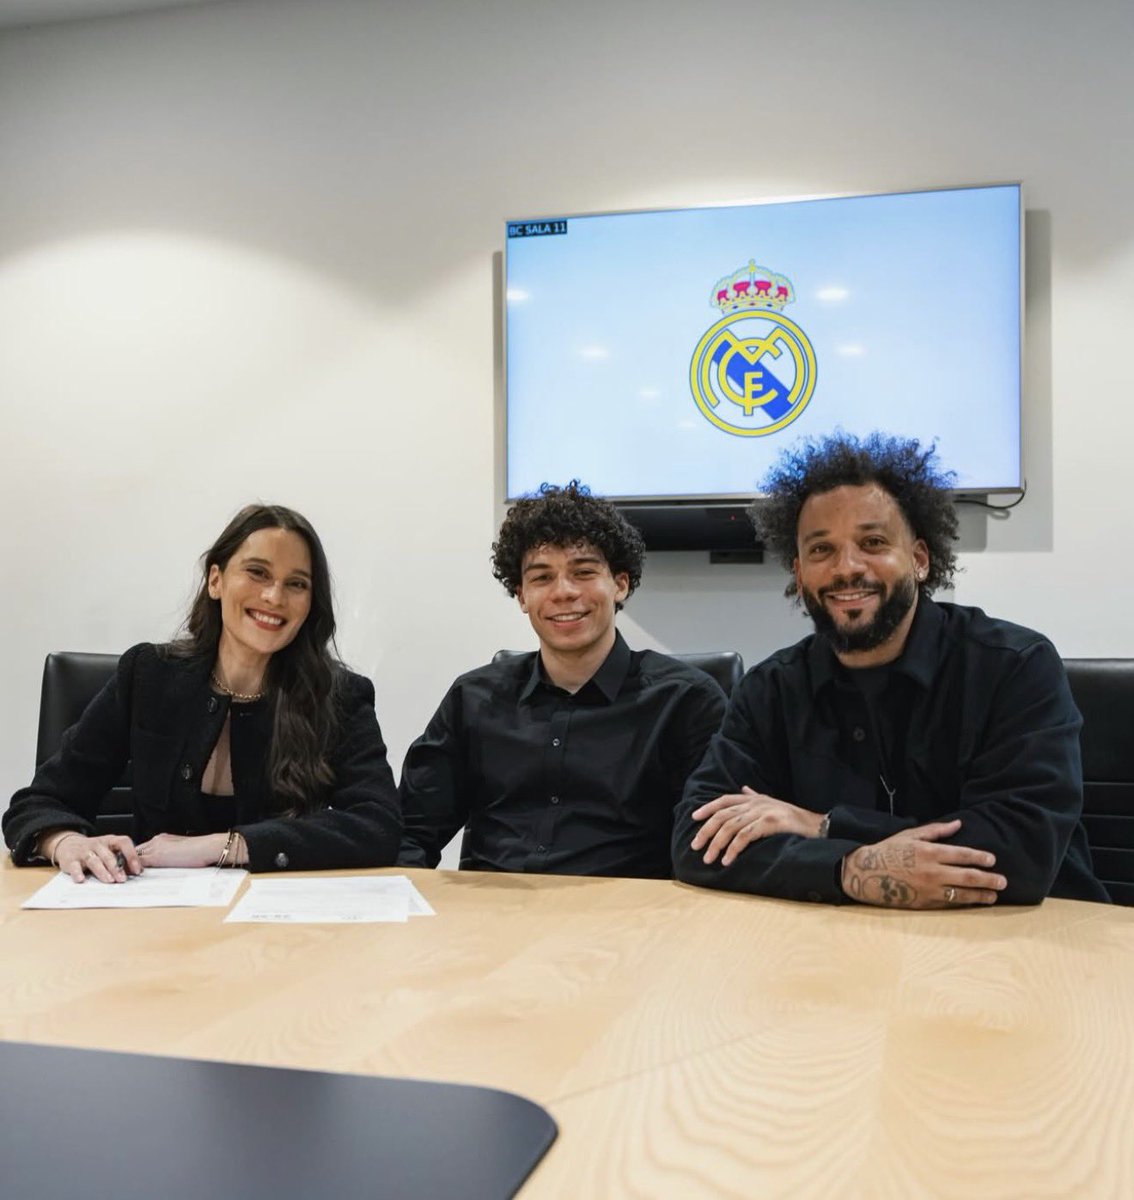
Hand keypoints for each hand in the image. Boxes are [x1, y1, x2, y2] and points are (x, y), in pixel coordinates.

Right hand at [44, 832, 141, 884]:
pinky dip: (77, 873)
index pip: (123, 842)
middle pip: (108, 855)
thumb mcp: (109, 850)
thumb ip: (121, 859)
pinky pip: (74, 866)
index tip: (137, 869)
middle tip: (123, 879)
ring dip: (102, 871)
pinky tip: (81, 880)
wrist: (68, 845)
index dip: (132, 855)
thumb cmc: (94, 850)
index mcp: (110, 841)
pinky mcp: (71, 860)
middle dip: (117, 868)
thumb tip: (137, 871)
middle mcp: (98, 844)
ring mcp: (84, 852)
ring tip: (109, 880)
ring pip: (94, 861)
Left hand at [134, 832, 229, 868]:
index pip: (144, 848)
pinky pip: (139, 863)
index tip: (134, 866)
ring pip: (134, 857)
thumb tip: (166, 863)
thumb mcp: (181, 850)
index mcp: (163, 838)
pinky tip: (131, 877)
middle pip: (136, 851)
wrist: (207, 848)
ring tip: (125, 876)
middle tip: (124, 872)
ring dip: (129, 866)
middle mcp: (157, 840)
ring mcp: (156, 847)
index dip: (137, 857)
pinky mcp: (157, 857)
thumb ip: (170, 854)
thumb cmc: (200, 851)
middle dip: (129, 861)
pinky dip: (133, 870)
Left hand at [690, 786, 824, 865]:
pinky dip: (733, 849)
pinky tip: (727, 860)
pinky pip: (745, 836)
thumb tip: (744, 789)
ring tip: (709, 859)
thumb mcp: (772, 804)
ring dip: (716, 844)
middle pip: (722, 815)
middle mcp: (755, 803)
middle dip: (706, 831)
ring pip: (730, 827)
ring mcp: (762, 812)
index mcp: (753, 799)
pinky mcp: (769, 824)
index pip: (725, 800)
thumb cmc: (793, 819)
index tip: (694, 818)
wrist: (817, 826)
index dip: (708, 807)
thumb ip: (755, 797)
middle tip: (696, 846)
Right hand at [840, 819, 1007, 908]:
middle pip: (967, 877)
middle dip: (988, 879)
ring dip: (980, 895)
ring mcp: (929, 890)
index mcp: (929, 852)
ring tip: (993, 895)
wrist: (867, 874)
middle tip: (1003, 881)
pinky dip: (963, 903)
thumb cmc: (889, 850)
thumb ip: (936, 831)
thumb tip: (958, 824)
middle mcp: (932, 872)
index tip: (992, 860)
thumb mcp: (910, 835)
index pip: (961, 855)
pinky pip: (949, 904)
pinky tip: (973, 902)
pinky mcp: (925, 903)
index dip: (979, 857)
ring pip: (962, 894)